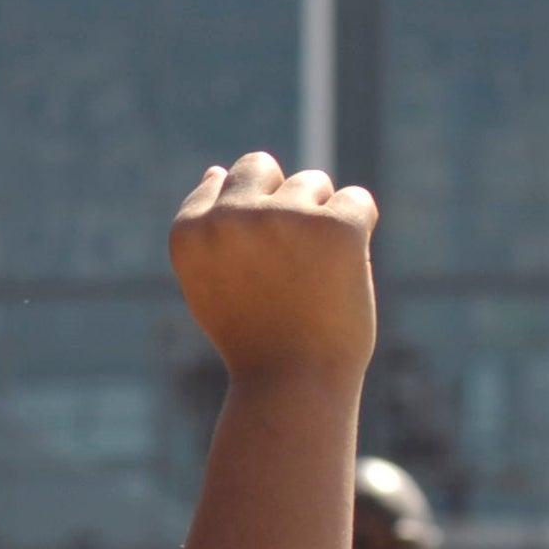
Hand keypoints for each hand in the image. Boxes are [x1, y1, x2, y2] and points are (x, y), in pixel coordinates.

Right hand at [168, 153, 377, 382]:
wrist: (294, 383)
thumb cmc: (254, 336)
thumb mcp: (210, 279)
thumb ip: (207, 227)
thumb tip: (216, 170)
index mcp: (189, 232)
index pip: (221, 182)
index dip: (248, 220)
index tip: (257, 263)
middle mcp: (229, 218)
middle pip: (259, 165)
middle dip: (280, 196)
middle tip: (291, 255)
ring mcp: (282, 218)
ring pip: (313, 182)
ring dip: (320, 218)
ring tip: (316, 273)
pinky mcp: (335, 226)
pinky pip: (357, 199)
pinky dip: (359, 228)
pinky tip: (346, 268)